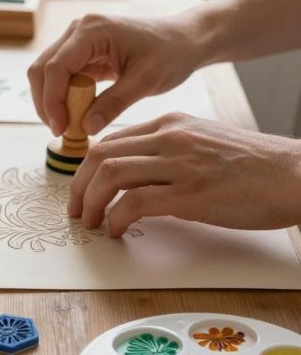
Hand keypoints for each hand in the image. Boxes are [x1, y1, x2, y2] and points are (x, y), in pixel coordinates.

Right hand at [28, 13, 202, 135]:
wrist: (184, 40)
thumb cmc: (170, 53)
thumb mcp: (145, 81)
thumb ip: (114, 104)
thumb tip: (85, 128)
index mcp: (92, 30)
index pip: (56, 67)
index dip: (52, 101)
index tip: (61, 128)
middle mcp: (79, 30)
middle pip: (42, 69)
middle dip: (46, 103)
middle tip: (62, 132)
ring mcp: (78, 40)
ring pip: (47, 74)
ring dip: (52, 101)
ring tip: (70, 127)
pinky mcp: (82, 53)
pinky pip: (61, 77)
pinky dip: (63, 98)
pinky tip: (76, 116)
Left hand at [68, 113, 300, 236]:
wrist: (293, 175)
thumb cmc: (255, 167)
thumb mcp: (205, 143)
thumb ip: (171, 152)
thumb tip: (139, 177)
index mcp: (172, 124)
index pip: (112, 140)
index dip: (88, 168)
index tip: (82, 189)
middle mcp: (171, 138)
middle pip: (102, 154)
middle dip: (79, 185)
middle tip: (76, 210)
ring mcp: (180, 164)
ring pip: (110, 174)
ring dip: (91, 202)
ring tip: (91, 223)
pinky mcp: (190, 193)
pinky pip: (134, 203)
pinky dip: (116, 218)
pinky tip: (117, 230)